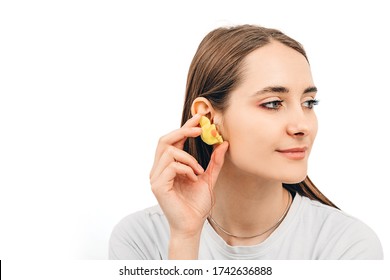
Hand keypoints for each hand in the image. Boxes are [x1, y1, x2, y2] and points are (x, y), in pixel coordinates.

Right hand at [150, 114, 228, 237]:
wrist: (192, 226)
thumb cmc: (197, 204)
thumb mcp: (209, 178)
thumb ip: (214, 162)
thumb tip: (223, 143)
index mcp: (168, 166)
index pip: (173, 141)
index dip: (185, 128)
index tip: (199, 118)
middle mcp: (158, 169)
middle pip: (164, 140)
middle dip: (182, 131)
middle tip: (200, 129)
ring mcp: (156, 177)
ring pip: (168, 151)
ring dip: (188, 157)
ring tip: (199, 170)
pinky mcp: (158, 185)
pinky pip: (171, 166)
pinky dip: (187, 168)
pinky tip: (194, 178)